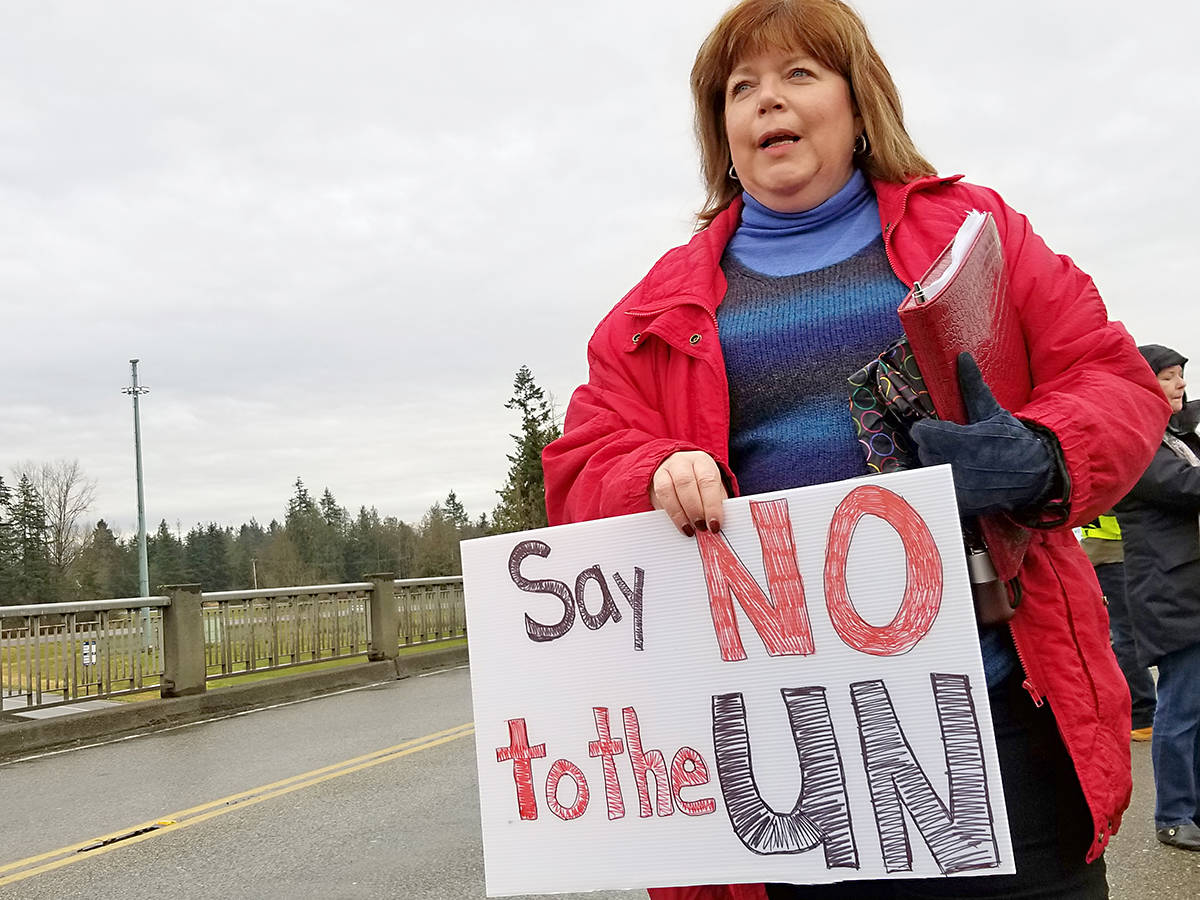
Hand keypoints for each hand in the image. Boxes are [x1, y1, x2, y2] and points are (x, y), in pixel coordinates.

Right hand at [650, 451, 727, 536]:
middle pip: (685, 483)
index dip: (711, 505)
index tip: (714, 525)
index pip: (707, 481)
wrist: (681, 470)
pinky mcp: (654, 481)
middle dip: (694, 509)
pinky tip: (677, 523)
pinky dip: (668, 513)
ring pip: (667, 489)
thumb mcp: (714, 489)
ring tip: (688, 529)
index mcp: (702, 461)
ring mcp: (665, 470)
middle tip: (701, 527)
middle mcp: (682, 462)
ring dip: (678, 514)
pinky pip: (658, 498)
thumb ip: (716, 506)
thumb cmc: (701, 483)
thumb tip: (716, 526)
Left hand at [910, 353, 1053, 516]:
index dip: (926, 428)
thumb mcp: (992, 410)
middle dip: (932, 445)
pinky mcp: (961, 503)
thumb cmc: (1013, 438)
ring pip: (929, 470)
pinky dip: (943, 482)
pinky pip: (938, 489)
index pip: (922, 432)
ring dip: (936, 463)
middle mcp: (959, 465)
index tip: (934, 428)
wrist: (1036, 472)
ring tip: (952, 458)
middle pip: (924, 451)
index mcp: (964, 440)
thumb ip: (973, 386)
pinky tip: (956, 474)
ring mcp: (959, 486)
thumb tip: (963, 357)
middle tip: (947, 442)